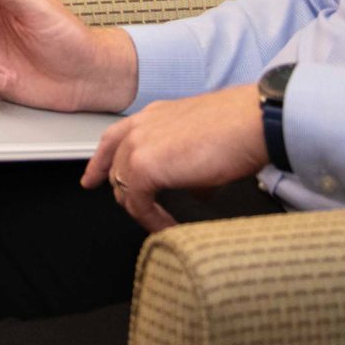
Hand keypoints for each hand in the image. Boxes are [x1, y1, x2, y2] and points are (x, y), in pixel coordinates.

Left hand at [80, 85, 268, 233]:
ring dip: (141, 211)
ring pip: (123, 189)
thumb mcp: (207, 146)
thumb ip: (192, 167)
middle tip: (141, 214)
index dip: (99, 163)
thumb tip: (196, 190)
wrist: (253, 121)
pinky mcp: (144, 167)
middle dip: (125, 195)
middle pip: (115, 168)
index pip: (114, 140)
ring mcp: (138, 145)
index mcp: (153, 116)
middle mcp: (140, 127)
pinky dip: (152, 221)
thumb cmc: (242, 129)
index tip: (91, 180)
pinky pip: (137, 204)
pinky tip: (167, 228)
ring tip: (161, 226)